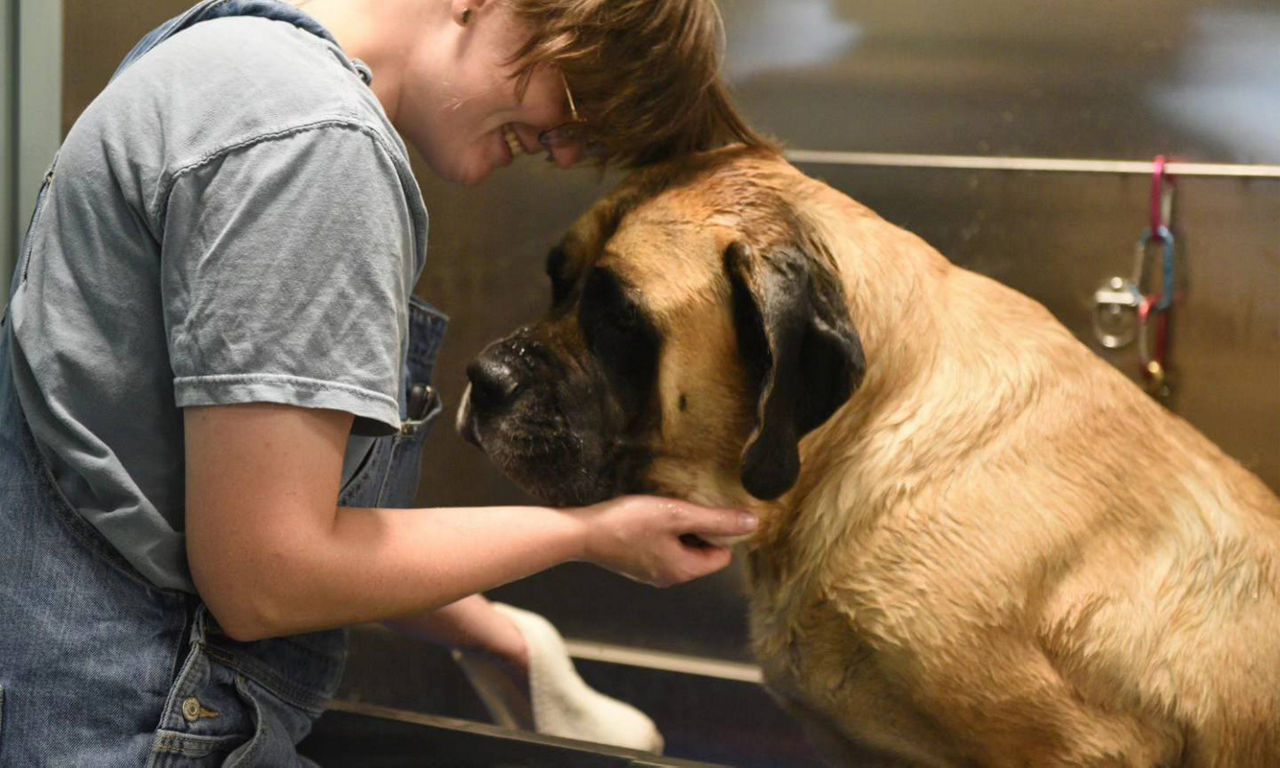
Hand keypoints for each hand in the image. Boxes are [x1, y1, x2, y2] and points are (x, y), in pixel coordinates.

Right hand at [573, 496, 757, 586]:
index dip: (718, 531)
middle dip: (698, 530)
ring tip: (664, 511)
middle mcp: (671, 578)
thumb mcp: (676, 515)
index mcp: (685, 571)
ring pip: (682, 550)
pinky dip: (662, 534)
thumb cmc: (629, 523)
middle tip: (681, 507)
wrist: (582, 534)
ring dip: (679, 530)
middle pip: (703, 554)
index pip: (722, 555)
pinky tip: (647, 519)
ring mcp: (653, 574)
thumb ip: (715, 520)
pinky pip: (663, 551)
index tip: (702, 511)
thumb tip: (753, 523)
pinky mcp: (638, 566)